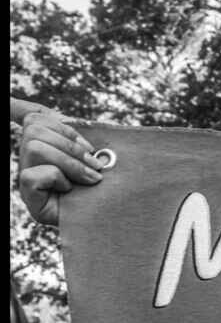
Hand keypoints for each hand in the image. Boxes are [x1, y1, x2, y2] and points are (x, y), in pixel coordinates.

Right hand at [16, 109, 107, 226]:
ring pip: (35, 147)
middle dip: (71, 145)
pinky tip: (68, 190)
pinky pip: (35, 173)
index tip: (10, 102)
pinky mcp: (28, 193)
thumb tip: (68, 118)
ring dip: (70, 163)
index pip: (28, 118)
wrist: (108, 219)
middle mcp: (31, 157)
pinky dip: (58, 179)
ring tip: (89, 178)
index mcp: (48, 144)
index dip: (17, 106)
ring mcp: (26, 175)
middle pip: (35, 128)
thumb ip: (83, 137)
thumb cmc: (104, 187)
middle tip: (94, 165)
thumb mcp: (97, 156)